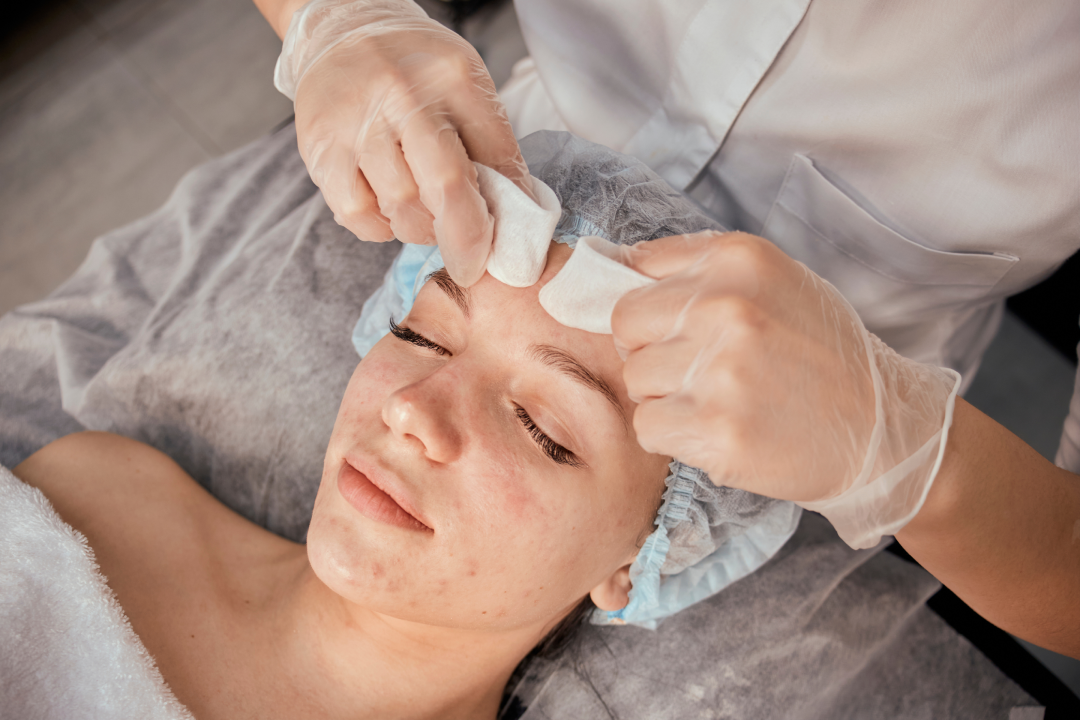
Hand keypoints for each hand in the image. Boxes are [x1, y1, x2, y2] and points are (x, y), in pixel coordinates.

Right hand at [277, 0, 532, 285]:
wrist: (344, 32)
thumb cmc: (415, 71)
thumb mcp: (466, 88)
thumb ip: (493, 147)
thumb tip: (518, 213)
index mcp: (452, 77)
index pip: (493, 159)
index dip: (502, 214)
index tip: (501, 251)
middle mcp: (401, 95)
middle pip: (445, 186)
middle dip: (464, 239)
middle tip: (468, 262)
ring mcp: (356, 121)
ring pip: (401, 207)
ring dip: (419, 227)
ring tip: (423, 212)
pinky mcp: (319, 146)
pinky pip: (357, 213)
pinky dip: (379, 227)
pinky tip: (387, 210)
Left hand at [611, 231, 959, 547]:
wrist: (881, 429)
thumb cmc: (819, 354)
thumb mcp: (771, 282)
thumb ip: (694, 270)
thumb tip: (607, 265)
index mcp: (738, 258)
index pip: (635, 272)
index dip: (653, 308)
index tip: (677, 328)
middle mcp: (725, 305)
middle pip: (624, 326)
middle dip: (652, 351)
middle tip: (703, 369)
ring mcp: (720, 369)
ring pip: (635, 380)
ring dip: (665, 396)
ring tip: (721, 399)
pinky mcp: (715, 429)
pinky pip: (647, 426)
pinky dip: (673, 435)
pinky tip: (719, 429)